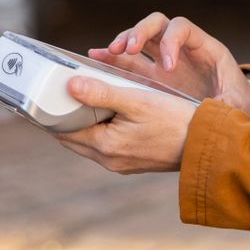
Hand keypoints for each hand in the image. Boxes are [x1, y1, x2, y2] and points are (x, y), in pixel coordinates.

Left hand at [53, 75, 197, 173]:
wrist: (206, 145)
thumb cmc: (175, 121)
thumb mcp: (136, 100)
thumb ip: (102, 93)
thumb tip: (69, 85)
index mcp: (105, 146)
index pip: (63, 129)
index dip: (51, 111)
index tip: (43, 95)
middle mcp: (109, 160)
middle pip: (73, 137)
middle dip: (64, 117)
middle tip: (58, 93)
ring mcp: (122, 163)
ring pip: (89, 141)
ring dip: (83, 122)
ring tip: (81, 98)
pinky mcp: (134, 162)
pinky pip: (105, 145)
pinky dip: (99, 128)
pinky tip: (107, 112)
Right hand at [89, 12, 249, 120]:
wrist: (232, 117)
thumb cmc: (238, 108)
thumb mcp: (236, 105)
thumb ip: (228, 104)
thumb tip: (223, 106)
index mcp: (204, 49)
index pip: (183, 28)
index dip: (172, 41)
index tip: (168, 68)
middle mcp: (182, 49)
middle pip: (156, 25)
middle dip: (139, 33)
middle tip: (127, 49)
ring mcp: (164, 61)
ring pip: (138, 39)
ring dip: (121, 43)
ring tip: (105, 53)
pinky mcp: (151, 77)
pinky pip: (128, 61)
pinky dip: (113, 60)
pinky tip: (96, 61)